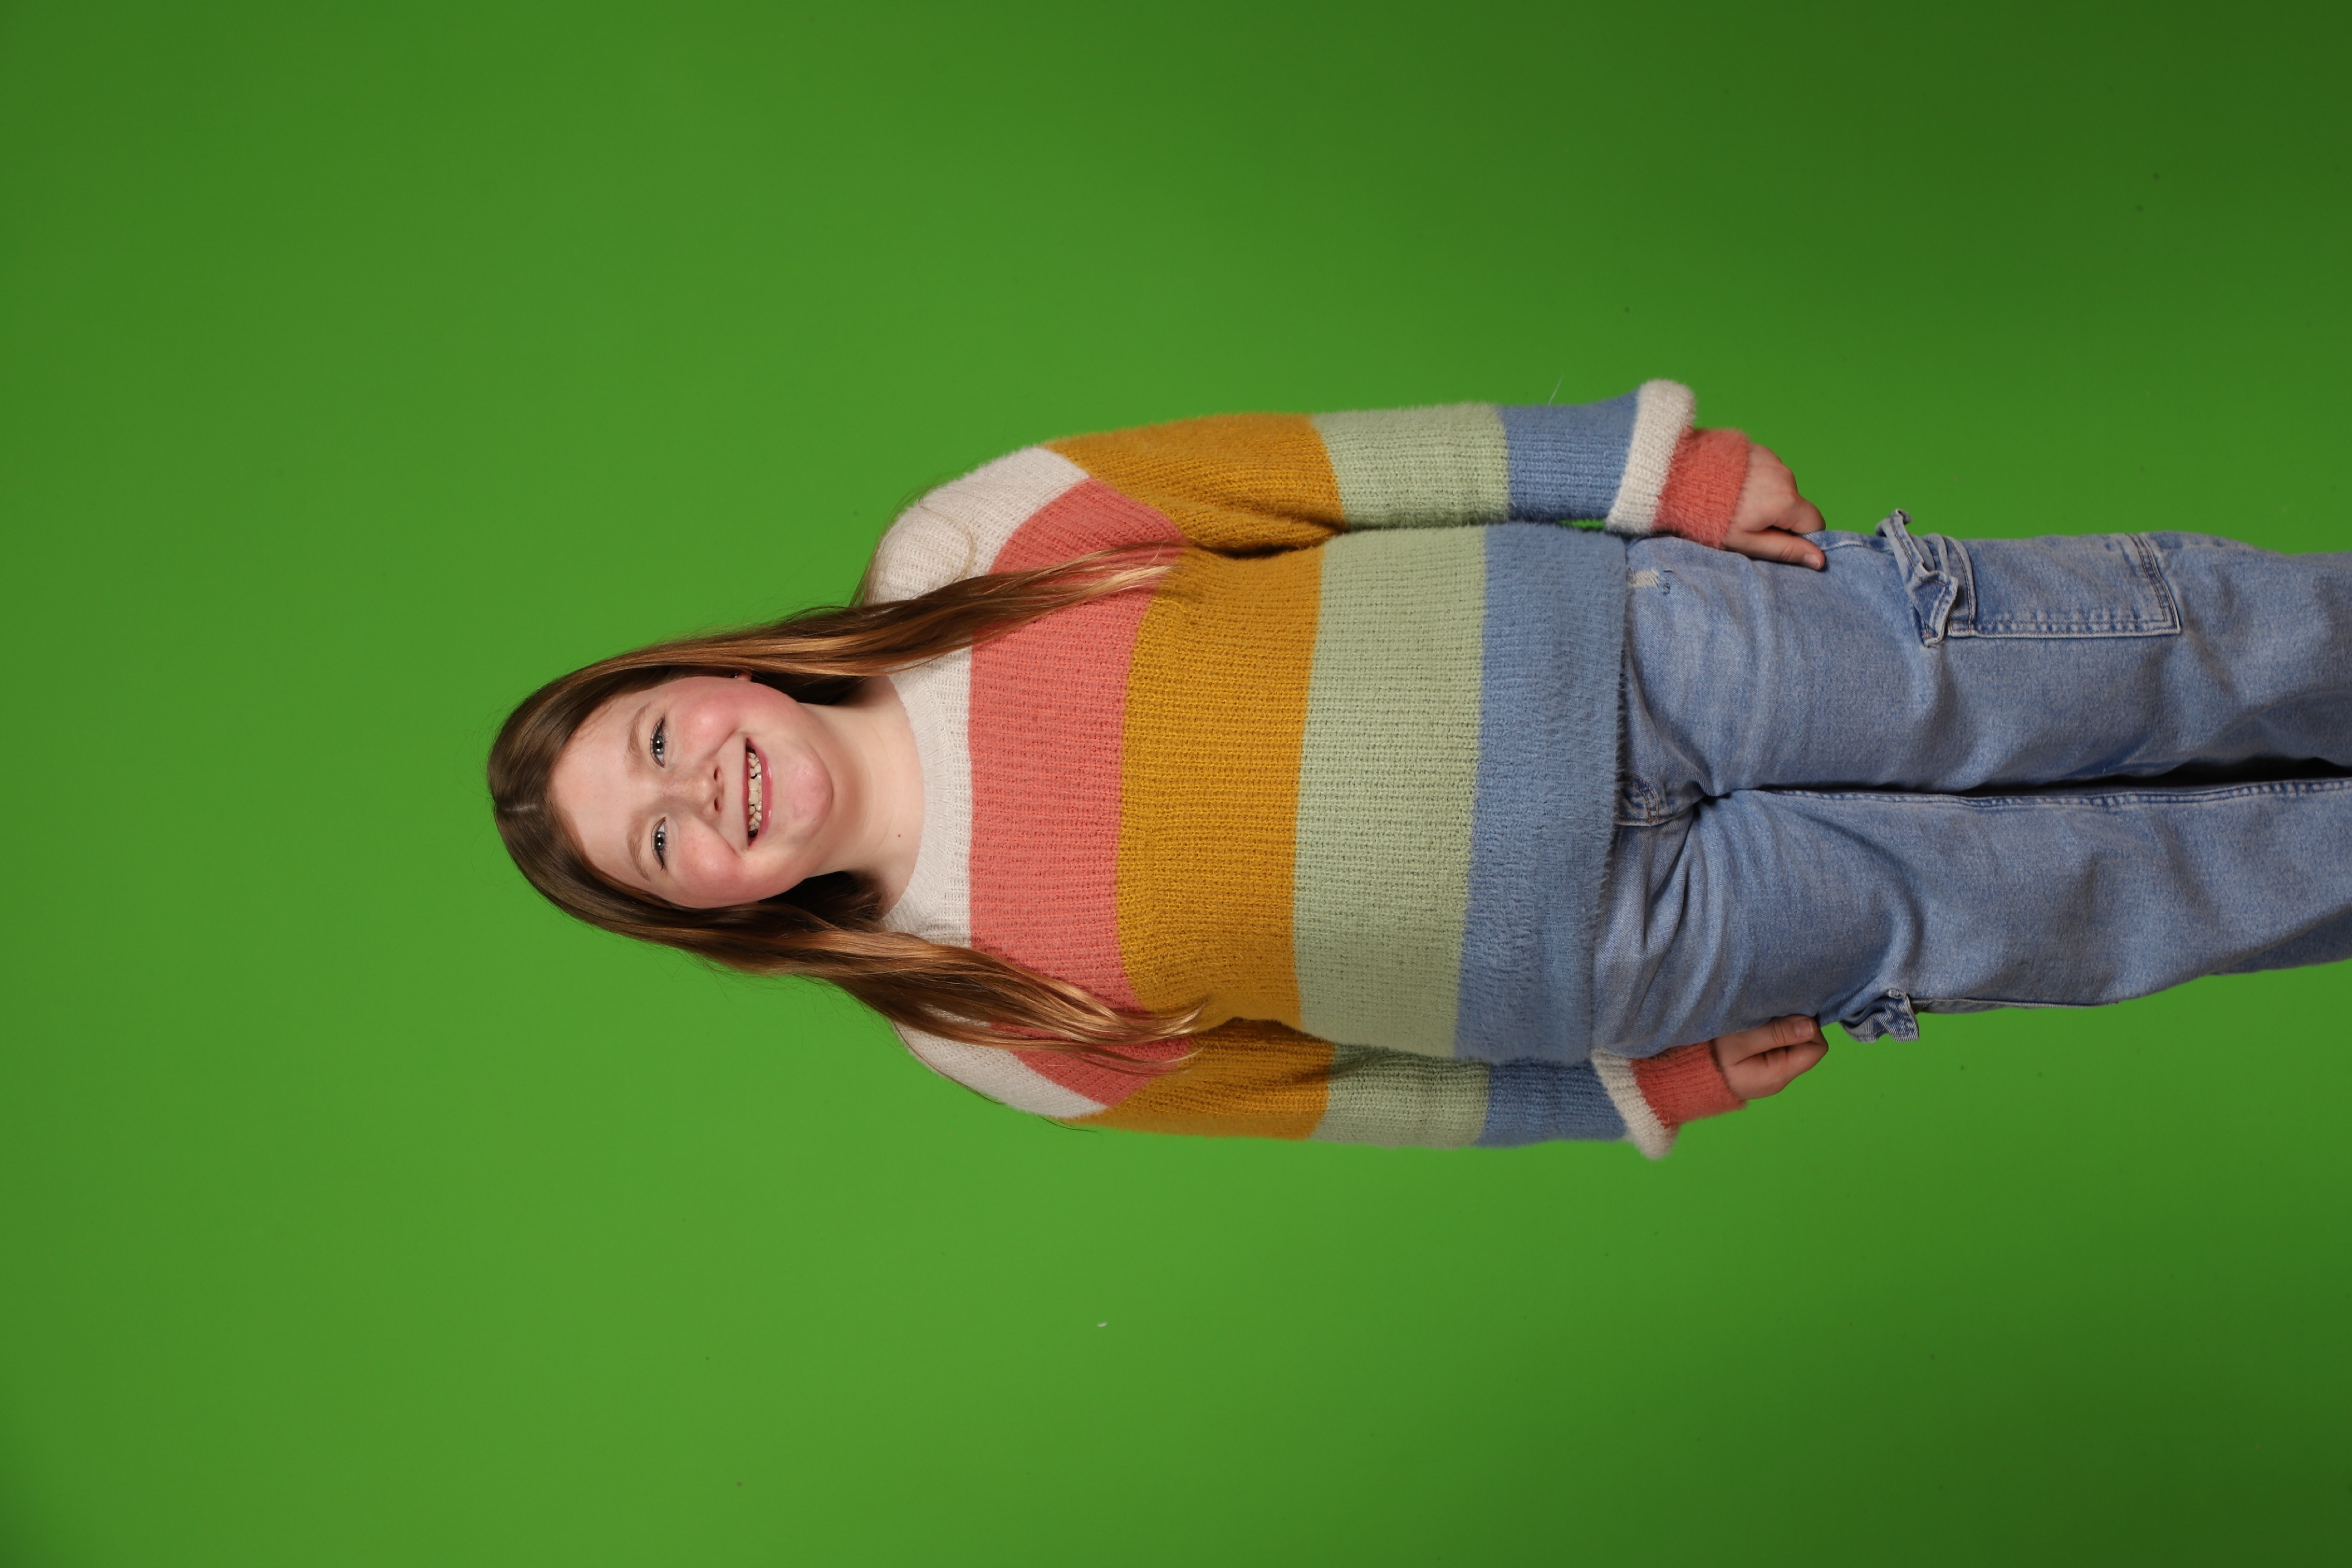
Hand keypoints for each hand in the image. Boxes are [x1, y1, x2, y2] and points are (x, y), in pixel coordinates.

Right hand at [1711, 1014, 1829, 1098]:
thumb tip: (1810, 1025)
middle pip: (1806, 1045)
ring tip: (1756, 1022)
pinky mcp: (1761, 1067)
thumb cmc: (1707, 1058)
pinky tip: (1752, 1029)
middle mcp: (1780, 1077)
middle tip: (1766, 1015)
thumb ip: (1775, 1033)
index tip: (1783, 1014)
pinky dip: (1770, 1035)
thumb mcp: (1740, 1041)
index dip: (1806, 1026)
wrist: (1683, 1077)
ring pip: (1792, 1045)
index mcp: (1779, 1074)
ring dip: (1780, 1029)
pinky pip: (1778, 1047)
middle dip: (1792, 1026)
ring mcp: (1771, 1073)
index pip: (1816, 1047)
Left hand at [1721, 443, 1826, 569]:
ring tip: (1735, 504)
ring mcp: (1773, 458)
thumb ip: (1785, 550)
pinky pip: (1768, 472)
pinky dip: (1757, 482)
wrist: (1677, 477)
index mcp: (1786, 501)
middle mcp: (1785, 475)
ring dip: (1767, 498)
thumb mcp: (1746, 542)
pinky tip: (1733, 487)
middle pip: (1796, 505)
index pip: (1815, 523)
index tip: (1774, 540)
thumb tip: (1819, 560)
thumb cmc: (1709, 516)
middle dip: (1778, 518)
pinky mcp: (1759, 449)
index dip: (1799, 537)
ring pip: (1782, 488)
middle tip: (1746, 523)